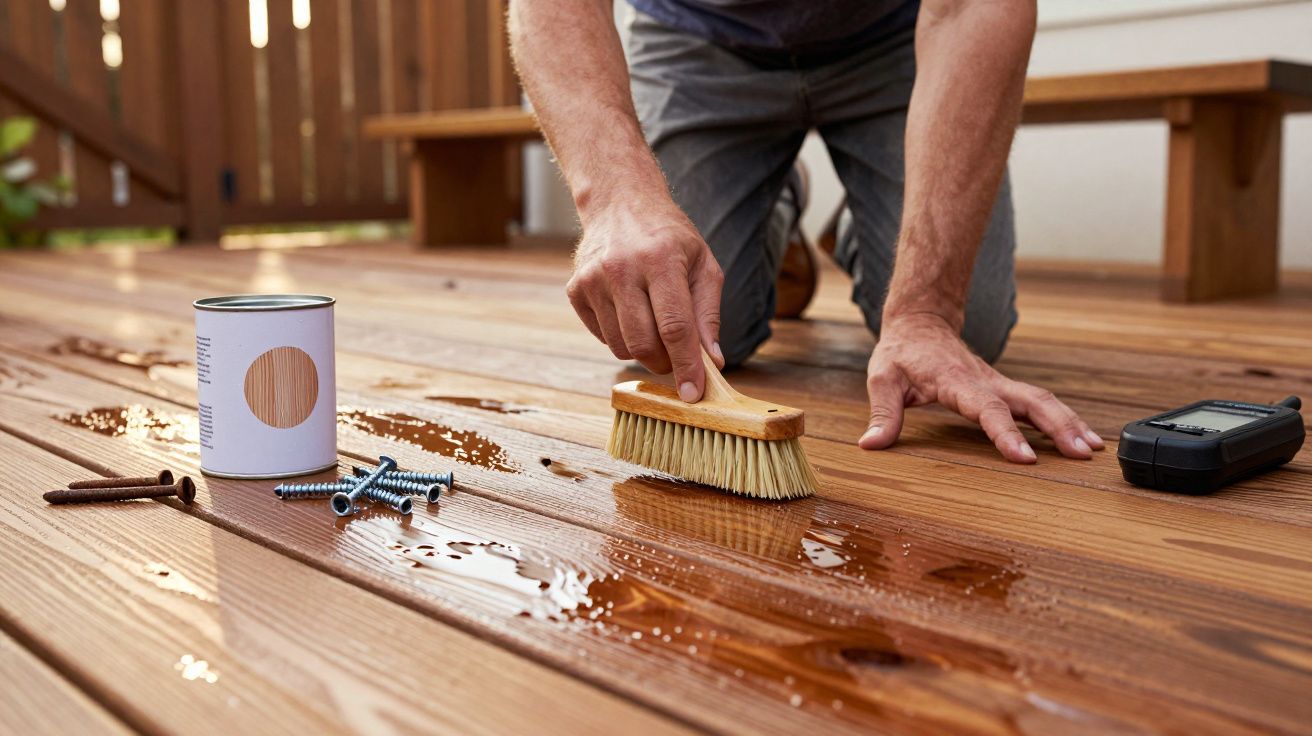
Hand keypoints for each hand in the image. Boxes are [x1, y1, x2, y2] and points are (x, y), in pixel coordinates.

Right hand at [566, 198, 724, 401]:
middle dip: (665, 363)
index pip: (674, 327)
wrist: (620, 203)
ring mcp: (592, 280)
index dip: (686, 365)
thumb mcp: (703, 265)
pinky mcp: (575, 290)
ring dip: (643, 350)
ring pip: (621, 346)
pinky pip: (602, 337)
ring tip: (653, 324)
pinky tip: (630, 311)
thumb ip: (708, 314)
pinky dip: (621, 337)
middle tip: (675, 358)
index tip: (694, 393)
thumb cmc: (669, 237)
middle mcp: (621, 268)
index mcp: (660, 259)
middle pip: (643, 343)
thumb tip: (713, 362)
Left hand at [859, 314, 1103, 462]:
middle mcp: (985, 381)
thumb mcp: (882, 378)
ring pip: (1042, 400)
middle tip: (1083, 454)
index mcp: (956, 381)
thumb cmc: (900, 353)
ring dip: (1069, 423)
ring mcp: (999, 383)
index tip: (1025, 458)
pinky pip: (1038, 403)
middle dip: (1059, 427)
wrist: (920, 321)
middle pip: (1030, 401)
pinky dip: (1063, 418)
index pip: (986, 409)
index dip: (1005, 433)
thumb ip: (882, 413)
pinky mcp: (1004, 388)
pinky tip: (1082, 438)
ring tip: (1093, 450)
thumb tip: (870, 445)